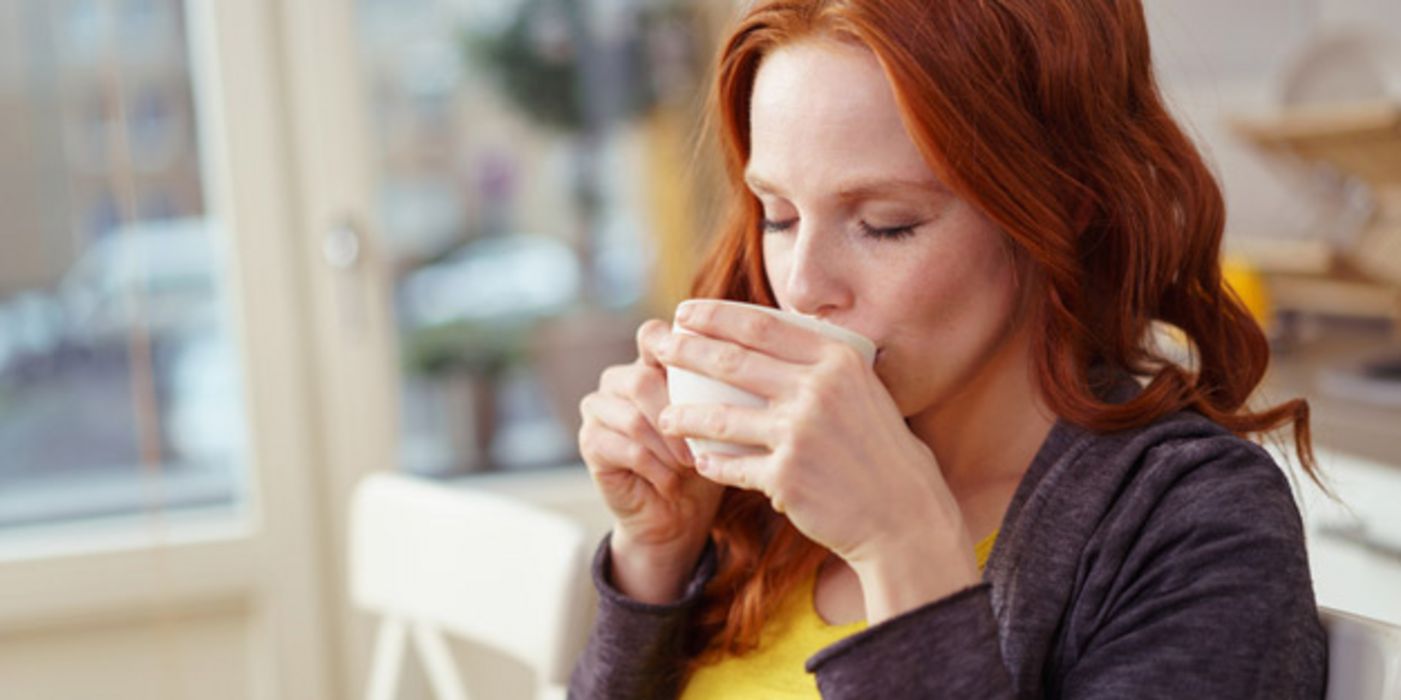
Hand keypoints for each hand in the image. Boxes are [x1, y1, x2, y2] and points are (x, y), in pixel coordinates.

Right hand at [578, 319, 726, 600]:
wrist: (676, 516)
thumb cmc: (705, 462)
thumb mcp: (722, 422)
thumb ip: (725, 392)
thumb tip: (759, 368)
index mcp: (650, 365)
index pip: (651, 335)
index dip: (671, 343)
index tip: (703, 363)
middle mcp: (618, 380)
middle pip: (641, 379)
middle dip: (677, 414)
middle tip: (702, 447)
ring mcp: (599, 409)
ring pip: (632, 417)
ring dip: (668, 446)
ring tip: (690, 466)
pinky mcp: (590, 442)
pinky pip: (624, 448)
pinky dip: (655, 469)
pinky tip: (671, 484)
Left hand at [655, 301, 978, 617]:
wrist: (903, 516)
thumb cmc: (880, 451)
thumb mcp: (863, 391)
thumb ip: (822, 364)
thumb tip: (771, 336)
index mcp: (837, 360)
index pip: (761, 325)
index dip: (714, 315)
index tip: (685, 313)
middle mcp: (817, 390)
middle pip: (732, 362)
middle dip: (686, 351)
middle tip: (657, 347)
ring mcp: (799, 434)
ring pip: (721, 417)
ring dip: (684, 415)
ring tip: (663, 416)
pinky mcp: (785, 477)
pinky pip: (732, 465)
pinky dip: (711, 463)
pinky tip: (699, 461)